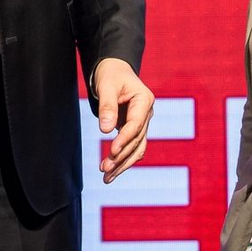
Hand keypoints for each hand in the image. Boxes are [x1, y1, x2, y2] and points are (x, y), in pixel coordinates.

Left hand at [95, 58, 153, 182]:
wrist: (115, 72)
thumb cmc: (111, 75)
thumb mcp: (107, 86)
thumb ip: (107, 106)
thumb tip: (105, 130)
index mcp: (144, 100)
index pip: (136, 124)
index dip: (124, 139)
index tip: (111, 151)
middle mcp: (147, 113)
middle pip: (137, 140)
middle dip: (121, 156)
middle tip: (104, 169)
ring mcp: (143, 123)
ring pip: (137, 148)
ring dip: (123, 164)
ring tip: (106, 178)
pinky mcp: (135, 130)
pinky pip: (132, 148)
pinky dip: (123, 161)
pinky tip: (111, 174)